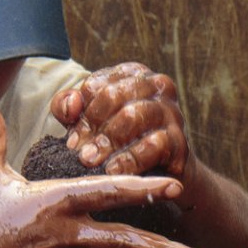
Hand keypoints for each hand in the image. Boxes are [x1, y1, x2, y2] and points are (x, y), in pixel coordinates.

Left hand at [53, 63, 189, 177]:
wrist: (161, 174)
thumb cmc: (118, 141)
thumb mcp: (87, 122)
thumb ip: (68, 108)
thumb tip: (71, 104)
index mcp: (132, 74)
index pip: (98, 84)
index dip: (80, 113)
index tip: (73, 139)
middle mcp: (156, 85)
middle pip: (114, 95)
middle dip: (93, 126)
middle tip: (80, 153)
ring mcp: (171, 111)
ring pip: (133, 115)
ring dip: (108, 141)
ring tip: (91, 161)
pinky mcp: (180, 139)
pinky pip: (153, 145)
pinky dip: (130, 159)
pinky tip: (114, 172)